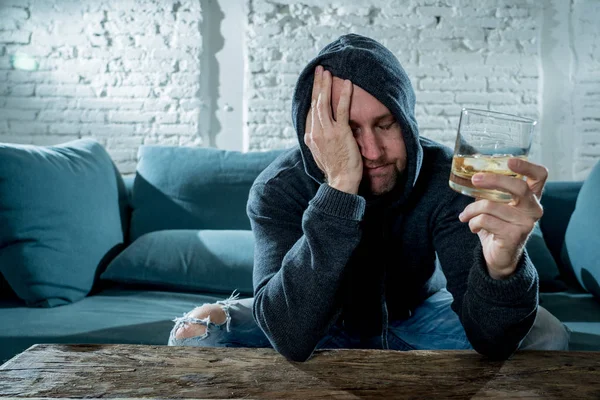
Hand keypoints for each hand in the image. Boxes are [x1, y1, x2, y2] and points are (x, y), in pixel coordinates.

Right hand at [304, 65, 361, 193]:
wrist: (341, 182)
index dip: (313, 96)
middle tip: (319, 69)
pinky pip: (342, 110)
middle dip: (317, 84)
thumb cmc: (335, 170)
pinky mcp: (340, 133)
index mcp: (310, 136)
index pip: (310, 111)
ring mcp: (327, 132)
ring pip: (324, 103)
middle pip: (315, 103)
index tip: (316, 83)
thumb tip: (318, 133)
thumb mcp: (321, 153)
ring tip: (328, 71)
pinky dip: (344, 96)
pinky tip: (348, 84)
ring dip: (326, 85)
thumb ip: (319, 140)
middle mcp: (315, 132)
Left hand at [458, 158, 548, 278]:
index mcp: (531, 196)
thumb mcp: (495, 204)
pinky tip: (473, 227)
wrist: (499, 255)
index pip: (540, 176)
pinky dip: (473, 222)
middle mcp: (534, 208)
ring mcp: (526, 223)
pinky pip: (485, 220)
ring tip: (465, 215)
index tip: (510, 161)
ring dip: (471, 210)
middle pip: (518, 187)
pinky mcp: (514, 235)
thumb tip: (474, 174)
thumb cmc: (497, 224)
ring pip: (491, 205)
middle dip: (492, 180)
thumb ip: (491, 190)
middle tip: (475, 179)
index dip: (527, 166)